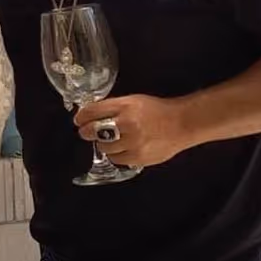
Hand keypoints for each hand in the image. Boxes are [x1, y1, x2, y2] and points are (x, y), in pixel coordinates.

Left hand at [74, 94, 194, 167]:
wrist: (181, 124)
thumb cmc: (155, 110)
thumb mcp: (132, 101)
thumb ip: (112, 107)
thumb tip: (90, 114)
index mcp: (124, 107)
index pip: (92, 112)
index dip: (81, 116)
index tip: (79, 120)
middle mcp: (127, 124)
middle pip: (93, 131)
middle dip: (87, 131)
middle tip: (87, 132)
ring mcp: (132, 143)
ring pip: (103, 148)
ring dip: (103, 144)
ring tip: (112, 140)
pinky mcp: (138, 158)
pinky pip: (116, 159)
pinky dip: (116, 154)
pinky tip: (123, 148)